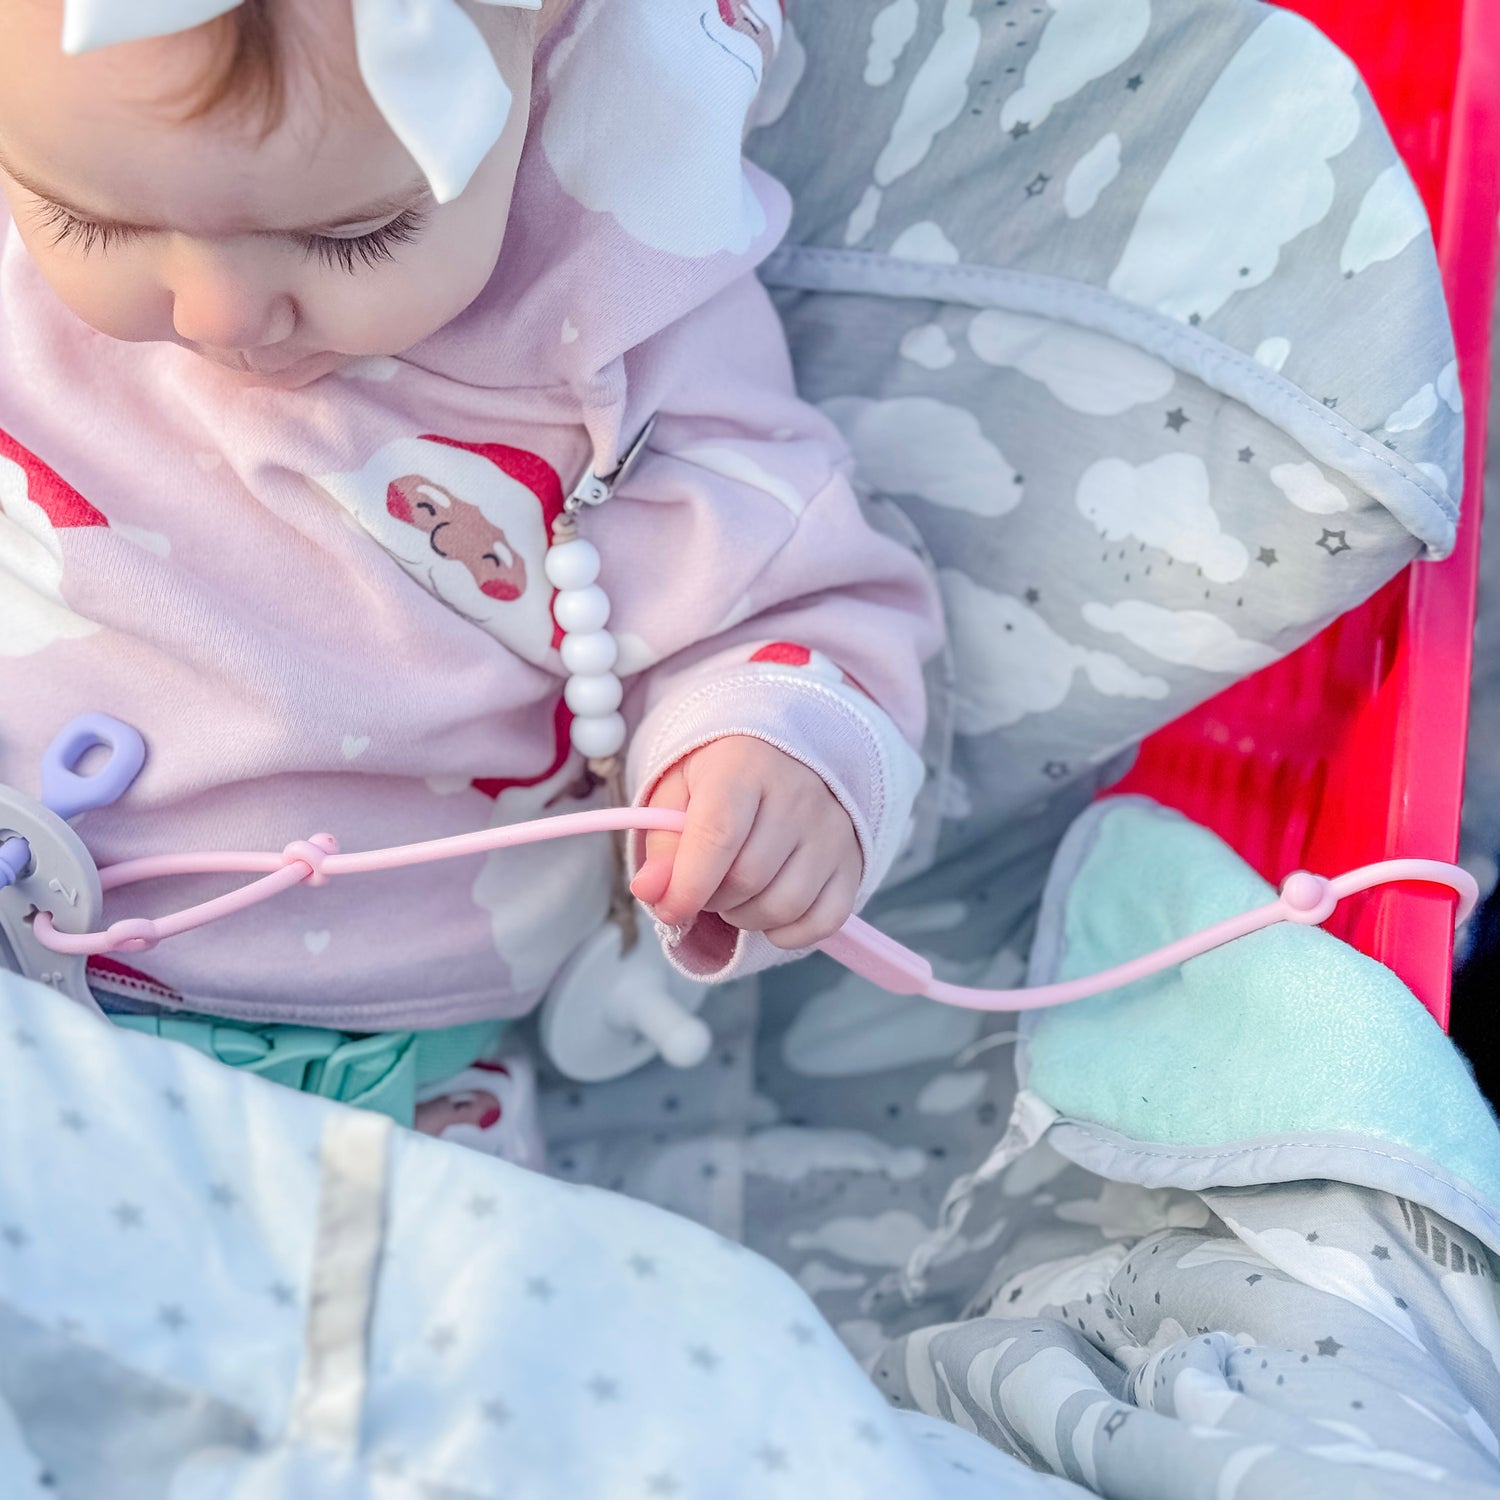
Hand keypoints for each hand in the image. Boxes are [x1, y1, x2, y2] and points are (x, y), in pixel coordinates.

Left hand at [630, 736, 862, 949]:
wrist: (781, 757)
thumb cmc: (720, 778)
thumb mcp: (677, 792)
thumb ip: (662, 843)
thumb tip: (651, 892)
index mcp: (746, 766)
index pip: (718, 835)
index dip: (687, 885)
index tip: (669, 908)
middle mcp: (799, 794)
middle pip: (748, 878)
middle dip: (713, 899)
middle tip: (705, 885)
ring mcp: (833, 829)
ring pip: (784, 906)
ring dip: (746, 917)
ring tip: (735, 894)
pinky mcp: (852, 861)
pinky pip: (823, 921)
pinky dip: (788, 933)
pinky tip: (769, 910)